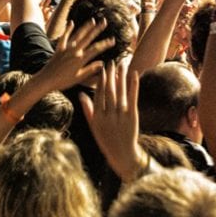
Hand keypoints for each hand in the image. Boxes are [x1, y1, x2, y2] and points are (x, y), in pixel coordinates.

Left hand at [33, 16, 111, 92]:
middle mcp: (74, 51)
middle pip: (88, 38)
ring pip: (78, 35)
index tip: (113, 40)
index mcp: (80, 59)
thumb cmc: (63, 81)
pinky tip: (71, 22)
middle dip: (97, 29)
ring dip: (86, 27)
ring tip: (93, 20)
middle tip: (105, 22)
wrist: (46, 80)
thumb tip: (102, 63)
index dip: (105, 44)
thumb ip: (91, 69)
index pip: (96, 49)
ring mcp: (66, 48)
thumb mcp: (79, 77)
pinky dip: (68, 29)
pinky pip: (65, 36)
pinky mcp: (59, 48)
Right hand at [80, 58, 146, 181]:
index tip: (102, 69)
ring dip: (121, 77)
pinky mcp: (132, 116)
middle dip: (111, 75)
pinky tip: (134, 74)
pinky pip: (132, 98)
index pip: (99, 94)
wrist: (121, 154)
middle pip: (110, 91)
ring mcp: (121, 115)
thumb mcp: (93, 126)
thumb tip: (81, 94)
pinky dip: (133, 85)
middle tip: (111, 62)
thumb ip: (88, 109)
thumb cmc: (105, 140)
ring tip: (122, 64)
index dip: (101, 81)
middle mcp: (108, 115)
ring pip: (120, 92)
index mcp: (98, 117)